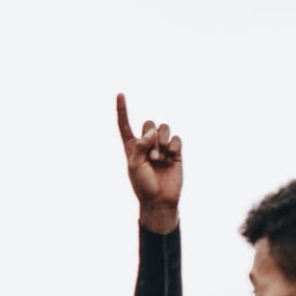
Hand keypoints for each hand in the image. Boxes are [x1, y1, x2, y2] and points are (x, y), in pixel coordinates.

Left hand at [116, 93, 181, 232]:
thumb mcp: (135, 165)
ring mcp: (161, 147)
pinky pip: (176, 138)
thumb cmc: (143, 185)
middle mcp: (146, 144)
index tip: (120, 94)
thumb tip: (152, 130)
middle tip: (152, 157)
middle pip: (149, 123)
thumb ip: (140, 145)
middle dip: (150, 137)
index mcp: (132, 146)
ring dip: (162, 142)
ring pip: (163, 128)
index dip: (122, 110)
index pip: (125, 124)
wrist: (160, 200)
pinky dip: (173, 146)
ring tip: (160, 158)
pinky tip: (172, 158)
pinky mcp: (176, 152)